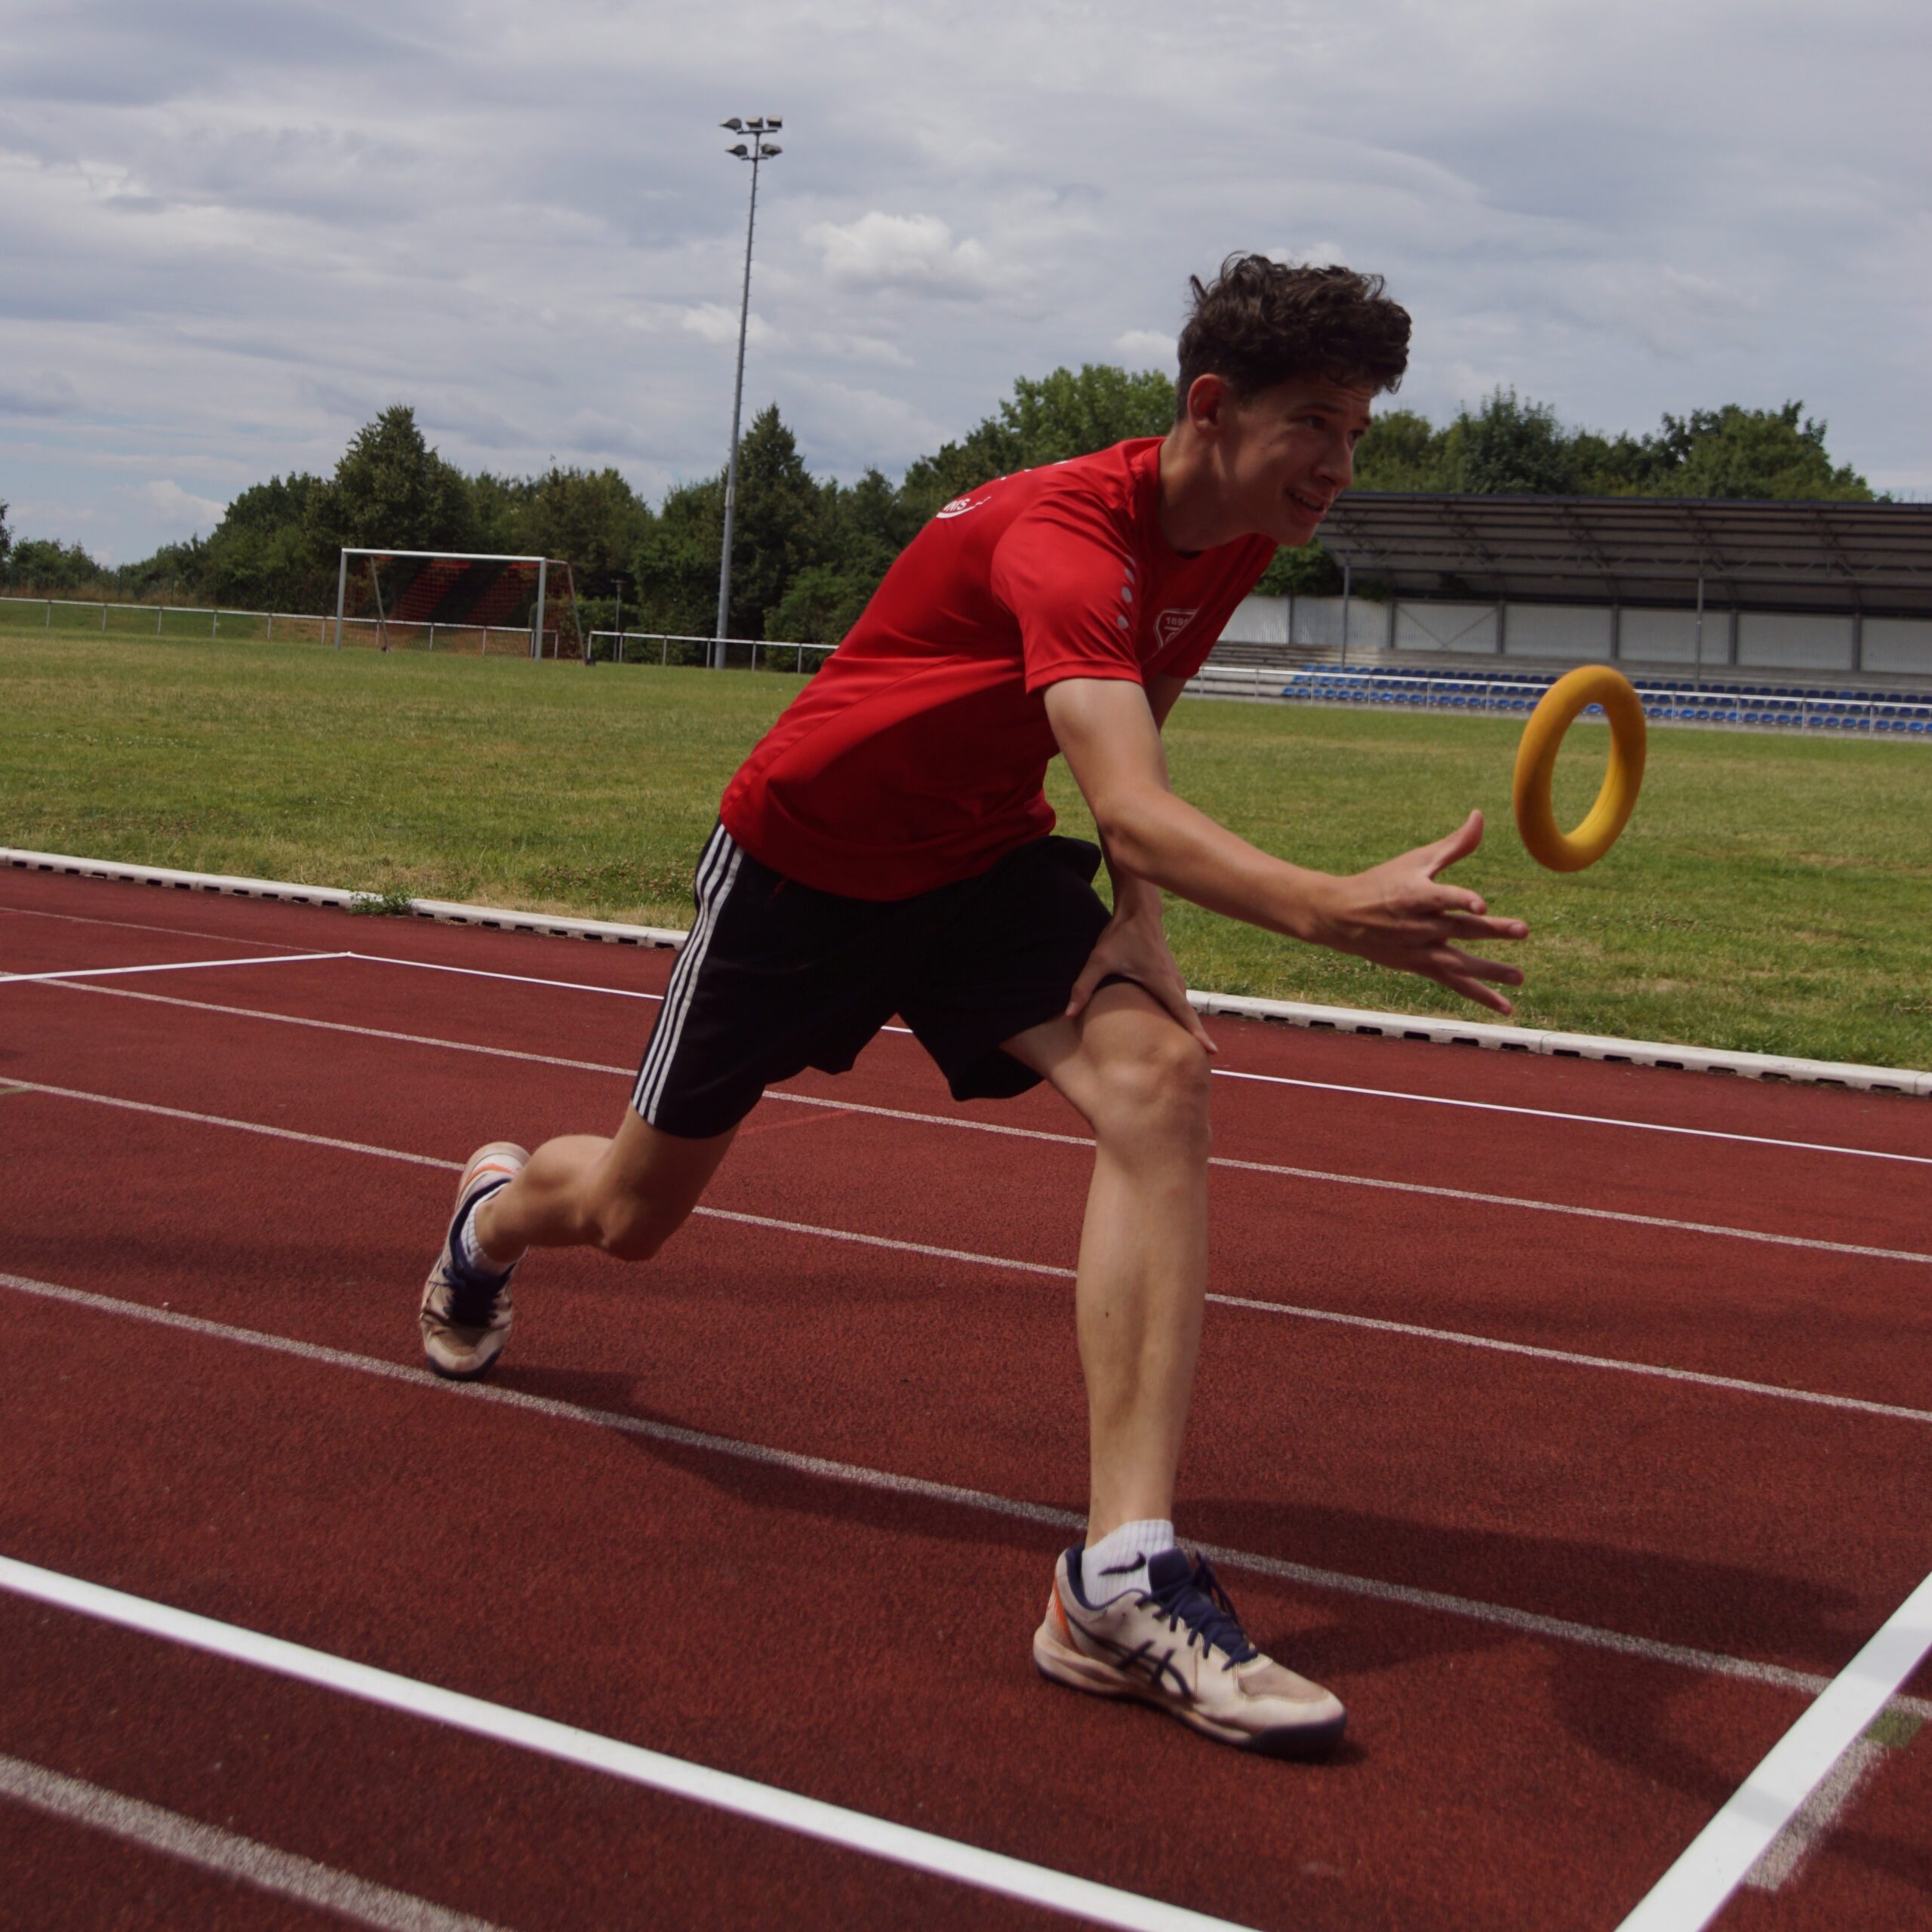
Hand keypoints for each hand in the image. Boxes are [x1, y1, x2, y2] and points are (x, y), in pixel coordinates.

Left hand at [1066, 897, 1216, 1050]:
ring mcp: (1175, 979)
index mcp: (1162, 982)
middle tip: (1204, 1063)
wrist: (1139, 911)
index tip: (1212, 1051)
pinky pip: (1179, 1002)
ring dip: (1188, 1028)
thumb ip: (1083, 987)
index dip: (1198, 1034)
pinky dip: (1181, 1016)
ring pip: (1184, 1009)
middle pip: (1188, 1016)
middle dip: (1196, 1038)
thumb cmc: (1121, 935)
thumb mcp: (1099, 960)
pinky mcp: (1171, 977)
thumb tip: (1068, 1013)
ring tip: (1193, 1052)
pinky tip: (1176, 1029)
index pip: (1183, 1013)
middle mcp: (1174, 982)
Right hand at [1304, 811, 1528, 1014]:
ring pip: (1459, 962)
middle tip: (1522, 930)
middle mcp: (1418, 924)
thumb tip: (1480, 817)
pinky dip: (1479, 995)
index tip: (1481, 903)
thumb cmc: (1382, 882)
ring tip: (1519, 977)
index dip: (1461, 900)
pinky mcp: (1419, 965)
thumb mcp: (1415, 860)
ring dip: (1490, 971)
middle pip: (1460, 928)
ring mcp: (1419, 949)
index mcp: (1415, 895)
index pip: (1442, 897)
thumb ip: (1454, 844)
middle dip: (1491, 930)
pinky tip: (1504, 1006)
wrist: (1341, 917)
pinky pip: (1453, 983)